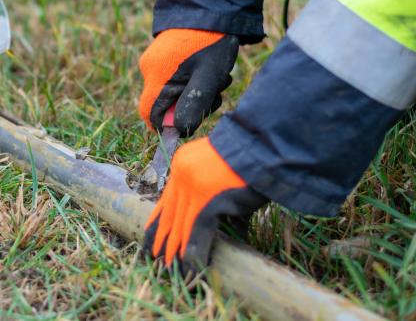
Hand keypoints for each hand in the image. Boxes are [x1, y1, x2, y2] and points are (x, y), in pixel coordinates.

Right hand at [139, 29, 238, 136]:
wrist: (210, 5)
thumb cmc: (210, 42)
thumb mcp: (207, 77)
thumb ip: (193, 106)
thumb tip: (179, 130)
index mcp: (156, 77)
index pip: (151, 117)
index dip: (170, 125)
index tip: (195, 119)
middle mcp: (149, 70)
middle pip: (164, 104)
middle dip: (191, 106)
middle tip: (216, 93)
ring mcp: (154, 60)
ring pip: (172, 91)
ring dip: (195, 92)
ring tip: (219, 78)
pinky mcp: (161, 54)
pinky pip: (173, 77)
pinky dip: (191, 80)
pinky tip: (209, 69)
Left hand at [144, 138, 265, 273]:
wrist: (265, 145)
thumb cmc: (252, 158)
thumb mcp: (221, 169)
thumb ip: (212, 192)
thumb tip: (222, 221)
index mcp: (182, 164)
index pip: (165, 199)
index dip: (157, 221)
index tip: (150, 238)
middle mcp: (181, 174)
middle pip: (167, 214)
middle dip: (160, 239)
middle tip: (153, 257)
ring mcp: (192, 188)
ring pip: (178, 227)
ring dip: (173, 251)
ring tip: (168, 269)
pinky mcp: (206, 202)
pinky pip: (196, 234)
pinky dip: (193, 254)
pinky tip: (189, 267)